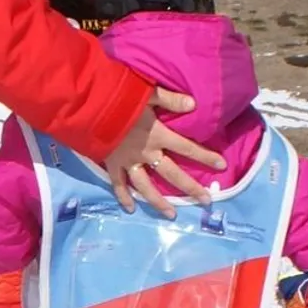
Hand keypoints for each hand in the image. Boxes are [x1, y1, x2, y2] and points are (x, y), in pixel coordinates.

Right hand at [101, 87, 226, 218]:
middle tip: (206, 201)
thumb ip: (170, 99)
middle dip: (190, 188)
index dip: (205, 156)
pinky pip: (117, 185)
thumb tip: (194, 104)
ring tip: (172, 215)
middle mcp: (146, 153)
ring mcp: (128, 162)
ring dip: (159, 202)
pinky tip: (131, 209)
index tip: (221, 166)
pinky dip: (123, 197)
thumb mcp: (145, 92)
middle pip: (172, 174)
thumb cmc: (117, 96)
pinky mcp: (111, 164)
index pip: (187, 148)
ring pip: (146, 187)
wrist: (86, 107)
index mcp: (157, 134)